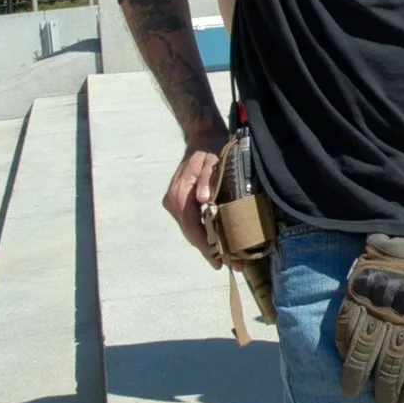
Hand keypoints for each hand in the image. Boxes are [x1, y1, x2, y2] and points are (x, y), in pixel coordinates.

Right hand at [165, 127, 228, 268]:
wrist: (202, 137)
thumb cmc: (211, 149)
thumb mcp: (213, 161)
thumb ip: (208, 180)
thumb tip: (203, 200)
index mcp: (180, 194)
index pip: (192, 226)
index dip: (205, 244)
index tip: (218, 260)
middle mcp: (173, 201)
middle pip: (191, 232)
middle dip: (209, 250)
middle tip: (229, 265)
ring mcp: (175, 202)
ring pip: (191, 229)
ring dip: (207, 244)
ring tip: (226, 259)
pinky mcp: (180, 202)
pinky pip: (192, 222)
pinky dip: (204, 233)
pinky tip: (217, 243)